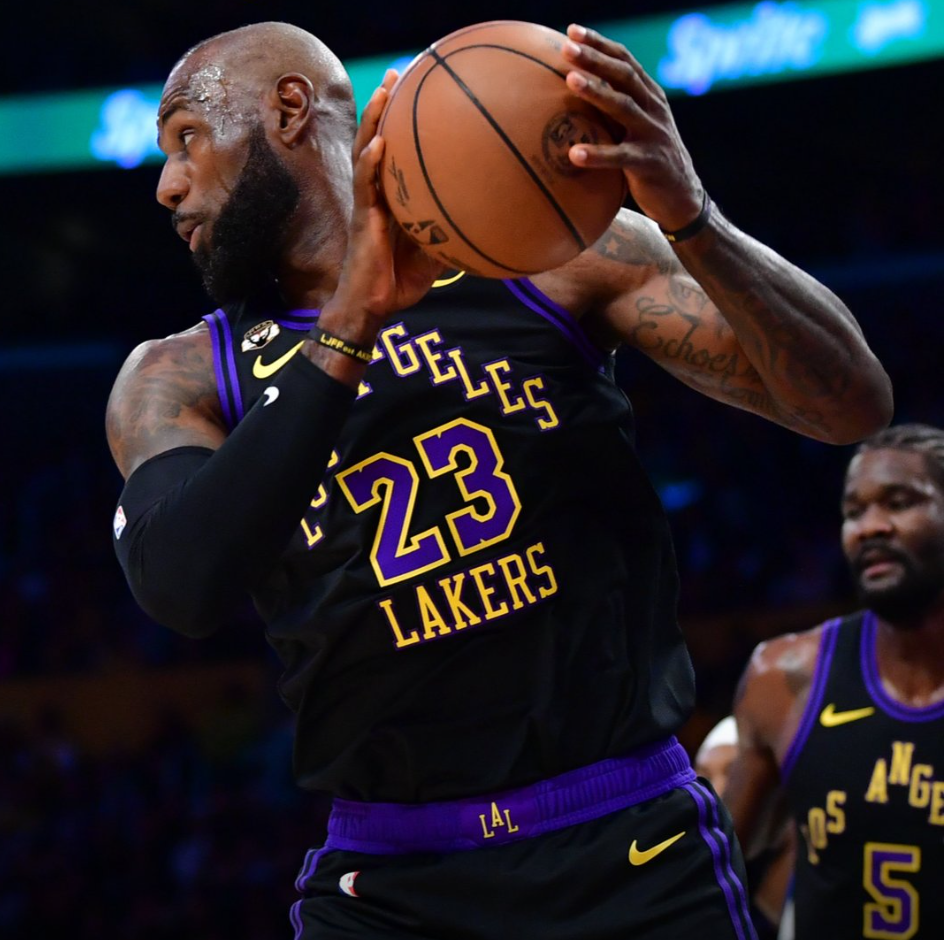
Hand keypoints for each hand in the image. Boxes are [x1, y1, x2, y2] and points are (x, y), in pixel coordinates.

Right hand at [329, 70, 445, 322]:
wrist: (373, 306)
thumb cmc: (398, 282)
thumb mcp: (434, 255)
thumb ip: (450, 234)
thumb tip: (484, 226)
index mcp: (391, 198)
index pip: (395, 153)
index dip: (402, 123)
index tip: (418, 93)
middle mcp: (376, 194)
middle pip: (377, 139)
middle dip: (385, 106)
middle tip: (400, 73)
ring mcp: (366, 203)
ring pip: (365, 152)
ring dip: (373, 120)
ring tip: (385, 91)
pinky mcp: (361, 218)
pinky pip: (364, 184)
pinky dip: (370, 162)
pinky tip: (379, 143)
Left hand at [561, 24, 704, 230]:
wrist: (682, 197)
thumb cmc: (647, 161)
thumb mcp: (634, 129)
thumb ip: (613, 112)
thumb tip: (572, 98)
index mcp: (650, 97)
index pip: (625, 61)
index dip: (600, 44)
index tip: (572, 32)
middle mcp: (654, 110)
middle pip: (624, 76)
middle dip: (595, 59)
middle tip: (566, 48)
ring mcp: (653, 135)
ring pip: (624, 107)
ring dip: (596, 92)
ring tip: (570, 82)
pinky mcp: (650, 163)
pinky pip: (621, 157)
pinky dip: (598, 155)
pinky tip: (574, 154)